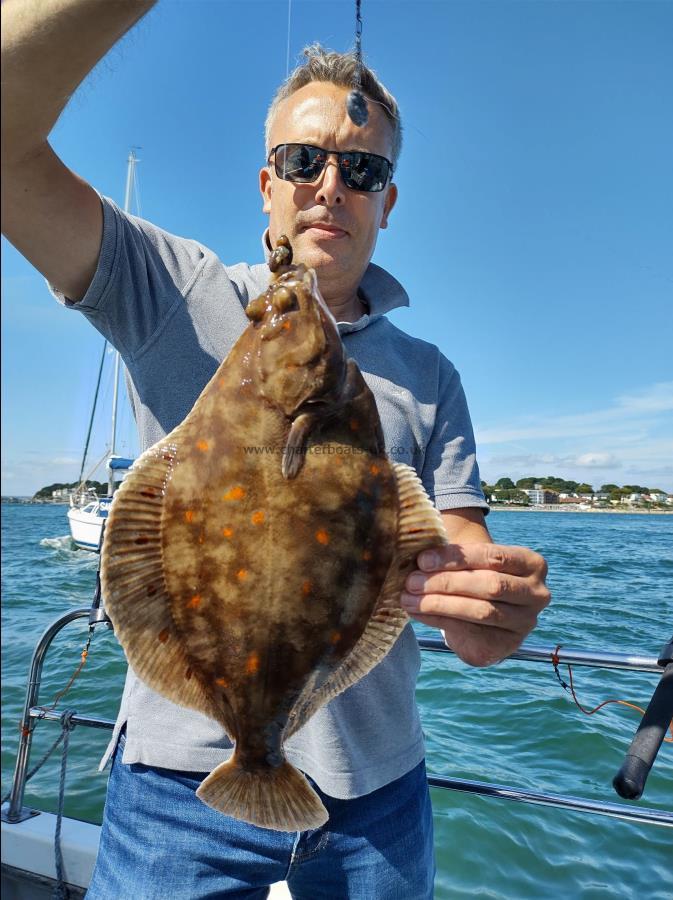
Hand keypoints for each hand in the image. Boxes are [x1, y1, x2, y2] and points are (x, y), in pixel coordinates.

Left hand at [400, 543, 550, 666]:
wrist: (485, 613)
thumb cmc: (476, 575)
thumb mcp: (471, 559)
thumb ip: (453, 553)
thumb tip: (419, 554)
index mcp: (532, 564)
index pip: (493, 556)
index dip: (455, 557)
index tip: (422, 559)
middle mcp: (537, 594)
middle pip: (489, 585)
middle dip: (446, 582)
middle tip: (412, 581)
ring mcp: (525, 622)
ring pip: (480, 611)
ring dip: (439, 604)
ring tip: (409, 597)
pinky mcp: (507, 645)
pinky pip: (471, 632)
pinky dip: (439, 621)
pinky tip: (418, 613)